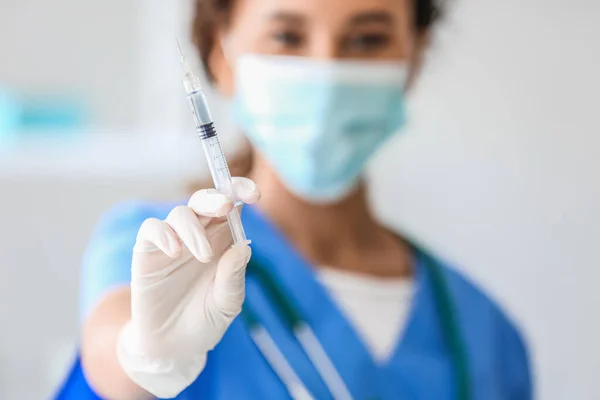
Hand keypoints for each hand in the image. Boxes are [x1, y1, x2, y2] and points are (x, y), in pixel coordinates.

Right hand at [117, 177, 259, 397]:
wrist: (173, 346)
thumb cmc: (205, 320)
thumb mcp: (227, 303)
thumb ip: (233, 276)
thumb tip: (242, 247)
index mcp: (223, 240)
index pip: (231, 203)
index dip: (240, 190)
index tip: (254, 195)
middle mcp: (198, 234)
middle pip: (205, 199)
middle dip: (217, 198)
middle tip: (226, 208)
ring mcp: (172, 240)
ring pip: (181, 213)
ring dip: (194, 229)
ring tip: (204, 257)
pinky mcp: (147, 251)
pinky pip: (152, 228)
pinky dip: (164, 233)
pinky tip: (175, 251)